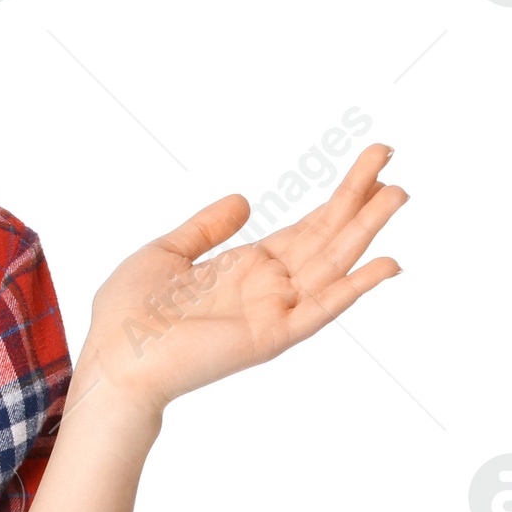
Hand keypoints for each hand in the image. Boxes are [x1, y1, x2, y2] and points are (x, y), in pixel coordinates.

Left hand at [74, 142, 406, 420]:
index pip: (306, 227)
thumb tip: (243, 199)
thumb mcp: (167, 252)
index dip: (337, 197)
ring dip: (367, 229)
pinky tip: (387, 262)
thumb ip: (207, 228)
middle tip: (390, 156)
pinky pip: (322, 309)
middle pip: (327, 236)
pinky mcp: (270, 335)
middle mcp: (267, 288)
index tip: (368, 163)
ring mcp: (273, 311)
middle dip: (359, 198)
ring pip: (333, 263)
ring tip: (398, 192)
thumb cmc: (129, 312)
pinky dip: (356, 287)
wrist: (113, 355)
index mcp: (245, 268)